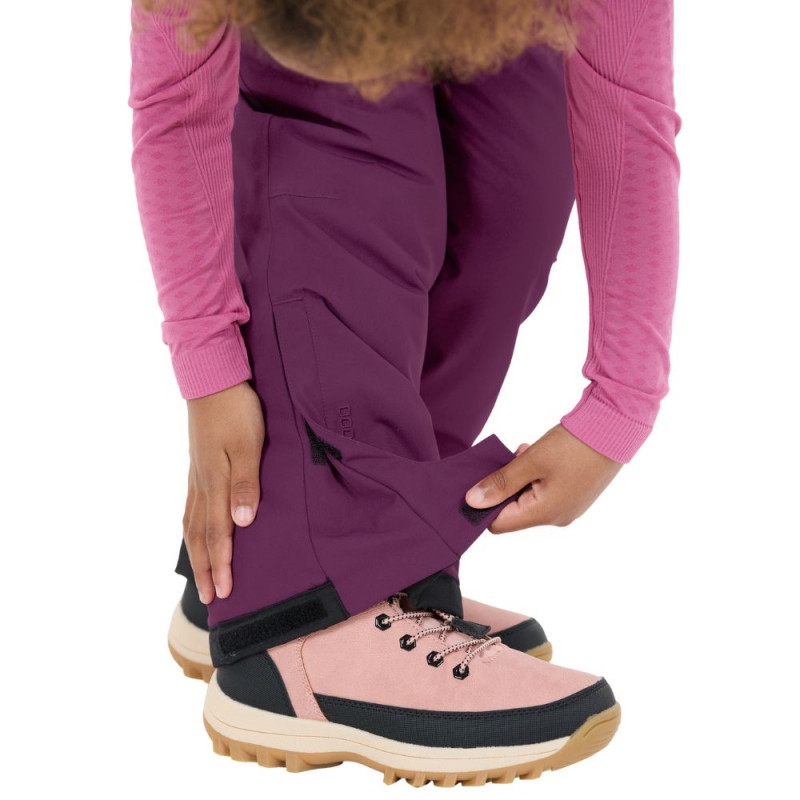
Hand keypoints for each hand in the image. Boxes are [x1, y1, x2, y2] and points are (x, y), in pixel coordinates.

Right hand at [183, 381, 265, 603]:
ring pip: (192, 523)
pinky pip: (191, 506)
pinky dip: (191, 528)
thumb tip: (241, 524)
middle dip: (206, 568)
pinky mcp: (198, 465)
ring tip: (200, 574)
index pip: (218, 534)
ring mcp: (197, 475)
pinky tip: (193, 531)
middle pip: (200, 535)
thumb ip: (247, 484)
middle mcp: (202, 484)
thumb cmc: (236, 411)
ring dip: (197, 552)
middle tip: (210, 597)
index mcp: (215, 483)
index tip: (224, 593)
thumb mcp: (249, 445)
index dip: (222, 565)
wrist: (213, 379)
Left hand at [464, 423, 622, 533]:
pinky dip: (535, 477)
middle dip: (504, 487)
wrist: (616, 429)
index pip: (499, 524)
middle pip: (514, 512)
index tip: (477, 482)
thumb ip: (500, 482)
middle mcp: (557, 517)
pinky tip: (538, 455)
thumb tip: (472, 501)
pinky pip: (545, 492)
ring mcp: (569, 507)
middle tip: (507, 459)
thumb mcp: (531, 461)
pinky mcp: (576, 495)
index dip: (483, 507)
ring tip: (525, 453)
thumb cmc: (574, 445)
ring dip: (520, 478)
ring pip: (529, 499)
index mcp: (544, 514)